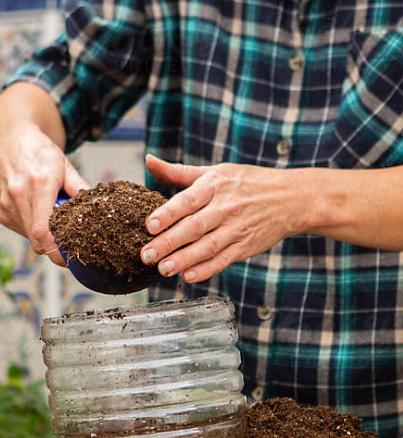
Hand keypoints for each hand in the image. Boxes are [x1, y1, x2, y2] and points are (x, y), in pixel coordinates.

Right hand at [0, 124, 87, 265]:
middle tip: (67, 241)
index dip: (56, 251)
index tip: (68, 259)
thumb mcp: (65, 166)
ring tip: (49, 214)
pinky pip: (21, 230)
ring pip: (29, 237)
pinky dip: (31, 227)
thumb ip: (80, 189)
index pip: (43, 231)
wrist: (11, 139)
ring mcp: (5, 205)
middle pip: (36, 240)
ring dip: (42, 234)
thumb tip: (98, 210)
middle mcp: (17, 196)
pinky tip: (35, 211)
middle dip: (53, 246)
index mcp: (38, 185)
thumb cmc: (40, 152)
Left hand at [141, 155, 310, 281]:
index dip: (167, 213)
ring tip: (163, 269)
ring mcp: (236, 229)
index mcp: (215, 186)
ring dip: (184, 259)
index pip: (187, 201)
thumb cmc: (246, 183)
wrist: (291, 198)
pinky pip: (223, 260)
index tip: (149, 225)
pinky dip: (206, 269)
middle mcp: (225, 207)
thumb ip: (178, 172)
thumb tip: (149, 161)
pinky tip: (188, 276)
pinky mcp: (245, 247)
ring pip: (206, 247)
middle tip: (146, 255)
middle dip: (168, 243)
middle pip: (193, 227)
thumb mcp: (215, 172)